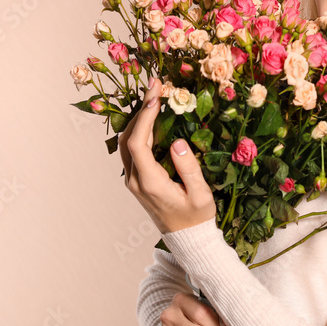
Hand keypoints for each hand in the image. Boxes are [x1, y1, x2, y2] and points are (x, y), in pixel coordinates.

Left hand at [119, 77, 216, 233]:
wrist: (187, 240)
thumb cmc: (197, 217)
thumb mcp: (200, 195)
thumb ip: (189, 168)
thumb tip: (178, 142)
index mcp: (150, 183)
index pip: (138, 143)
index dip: (144, 117)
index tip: (156, 96)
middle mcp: (135, 181)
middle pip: (128, 138)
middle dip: (140, 110)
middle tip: (155, 85)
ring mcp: (133, 181)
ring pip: (126, 142)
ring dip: (138, 118)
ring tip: (154, 96)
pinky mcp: (136, 180)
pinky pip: (132, 149)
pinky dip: (139, 129)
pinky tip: (152, 117)